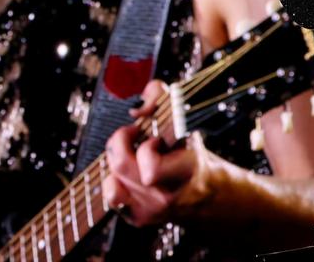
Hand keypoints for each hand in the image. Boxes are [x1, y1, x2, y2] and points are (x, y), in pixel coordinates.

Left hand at [103, 80, 212, 227]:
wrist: (203, 194)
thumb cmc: (189, 152)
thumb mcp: (182, 117)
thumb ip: (160, 95)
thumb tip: (138, 108)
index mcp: (186, 171)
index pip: (151, 168)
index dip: (147, 147)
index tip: (156, 139)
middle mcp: (168, 195)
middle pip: (122, 168)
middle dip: (121, 143)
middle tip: (132, 135)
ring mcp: (152, 211)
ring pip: (112, 180)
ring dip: (117, 161)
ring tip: (132, 155)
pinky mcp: (138, 218)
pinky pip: (111, 196)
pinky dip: (113, 180)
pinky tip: (127, 175)